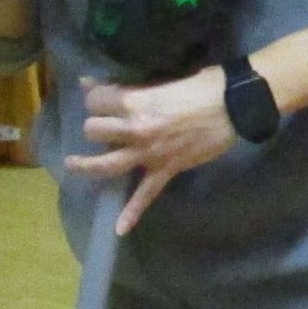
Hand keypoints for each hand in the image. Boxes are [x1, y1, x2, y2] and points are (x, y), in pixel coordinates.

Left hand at [70, 67, 234, 232]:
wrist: (235, 107)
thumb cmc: (204, 86)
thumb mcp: (166, 80)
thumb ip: (135, 85)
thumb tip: (111, 82)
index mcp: (137, 101)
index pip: (97, 100)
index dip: (94, 96)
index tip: (96, 95)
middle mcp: (137, 129)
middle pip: (94, 130)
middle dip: (94, 125)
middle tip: (102, 124)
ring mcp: (150, 153)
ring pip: (107, 163)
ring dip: (86, 165)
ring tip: (72, 164)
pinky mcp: (166, 170)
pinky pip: (145, 195)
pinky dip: (132, 213)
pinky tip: (120, 228)